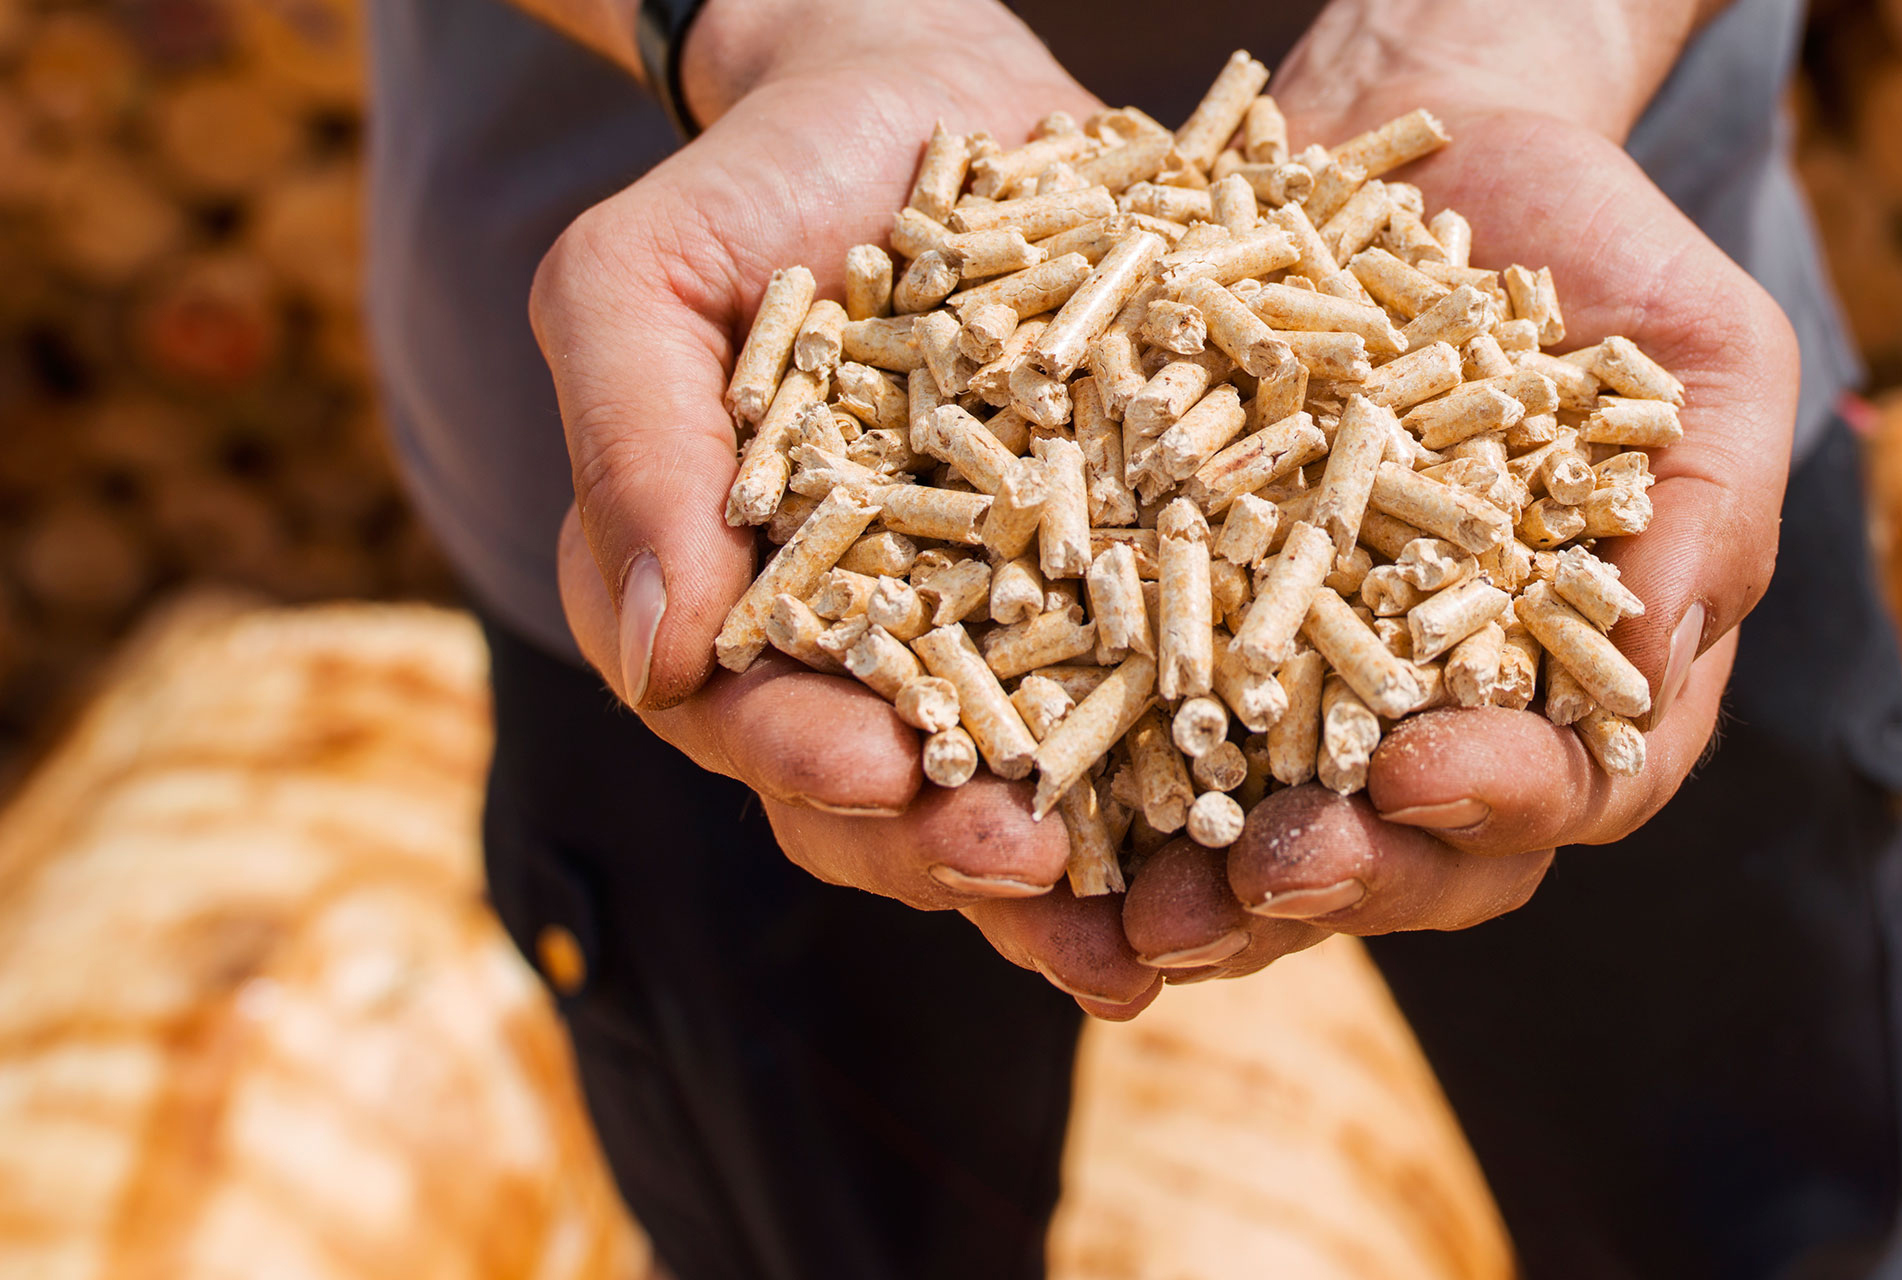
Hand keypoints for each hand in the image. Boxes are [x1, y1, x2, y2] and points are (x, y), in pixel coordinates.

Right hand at [537, 1, 1168, 1018]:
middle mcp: (845, 651)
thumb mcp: (648, 279)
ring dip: (1071, 870)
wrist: (923, 97)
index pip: (735, 717)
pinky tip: (1248, 826)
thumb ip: (629, 448)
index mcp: (720, 602)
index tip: (873, 766)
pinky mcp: (1095, 605)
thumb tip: (653, 654)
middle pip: (873, 798)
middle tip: (1023, 861)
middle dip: (941, 844)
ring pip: (1004, 790)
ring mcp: (976, 638)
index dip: (795, 755)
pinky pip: (1132, 713)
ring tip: (1150, 923)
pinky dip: (1177, 781)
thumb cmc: (762, 184)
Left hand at [1121, 98, 1794, 977]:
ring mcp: (1298, 678)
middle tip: (1251, 884)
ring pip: (1252, 824)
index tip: (1417, 772)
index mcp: (1569, 683)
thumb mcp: (1704, 365)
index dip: (1495, 802)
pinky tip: (1021, 771)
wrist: (1434, 162)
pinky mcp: (1180, 624)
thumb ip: (1699, 519)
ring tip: (1124, 897)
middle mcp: (1431, 711)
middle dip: (1328, 880)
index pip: (1560, 791)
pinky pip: (1127, 707)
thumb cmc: (1599, 260)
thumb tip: (1644, 669)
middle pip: (1398, 853)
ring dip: (1188, 880)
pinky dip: (1084, 757)